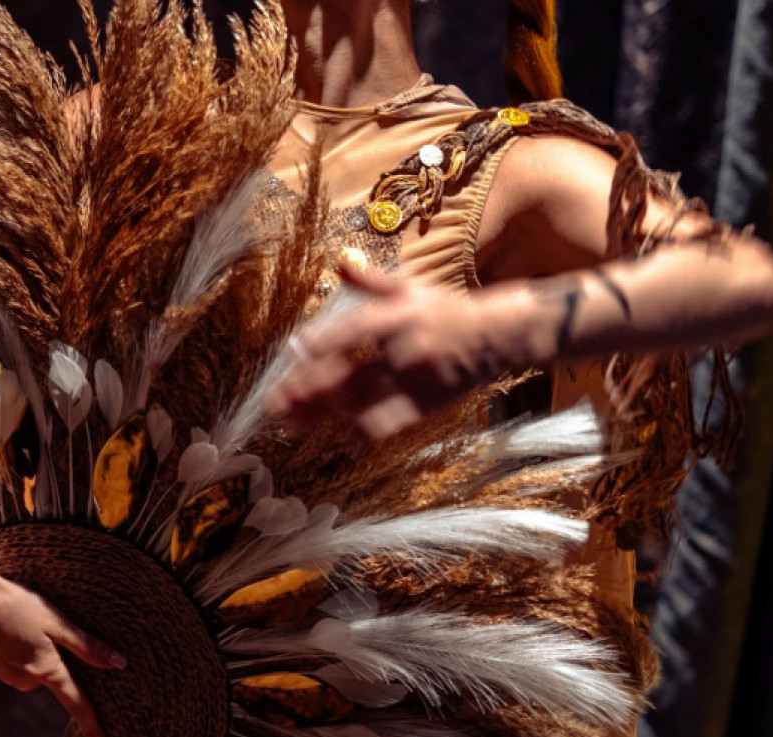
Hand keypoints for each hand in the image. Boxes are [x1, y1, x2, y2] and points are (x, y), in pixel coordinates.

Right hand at [0, 567, 125, 736]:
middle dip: (62, 658)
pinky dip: (30, 649)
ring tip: (29, 621)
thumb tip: (119, 664)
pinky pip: (26, 664)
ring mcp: (10, 676)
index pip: (78, 706)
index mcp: (46, 670)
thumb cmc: (18, 604)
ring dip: (44, 650)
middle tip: (48, 625)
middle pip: (60, 678)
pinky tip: (19, 627)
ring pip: (42, 669)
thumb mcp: (58, 622)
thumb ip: (88, 646)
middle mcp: (27, 680)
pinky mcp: (0, 667)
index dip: (94, 729)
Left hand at [266, 258, 537, 439]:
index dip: (325, 340)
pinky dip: (359, 434)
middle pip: (350, 373)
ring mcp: (415, 382)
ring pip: (362, 405)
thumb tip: (337, 261)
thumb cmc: (445, 310)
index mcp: (400, 315)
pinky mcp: (425, 406)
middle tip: (274, 402)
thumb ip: (369, 281)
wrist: (497, 337)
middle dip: (309, 390)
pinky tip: (336, 439)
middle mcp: (406, 350)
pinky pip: (388, 425)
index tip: (295, 349)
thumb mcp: (410, 287)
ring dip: (324, 416)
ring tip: (291, 424)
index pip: (357, 328)